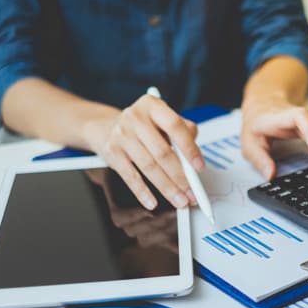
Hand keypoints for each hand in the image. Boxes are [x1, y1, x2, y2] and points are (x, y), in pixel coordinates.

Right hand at [84, 95, 204, 209]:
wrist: (107, 127)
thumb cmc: (144, 126)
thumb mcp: (163, 120)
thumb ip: (184, 132)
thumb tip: (195, 157)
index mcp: (153, 106)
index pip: (175, 126)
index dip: (190, 148)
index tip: (199, 167)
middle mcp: (135, 117)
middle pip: (162, 152)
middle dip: (180, 177)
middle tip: (191, 193)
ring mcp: (122, 135)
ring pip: (149, 167)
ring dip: (167, 188)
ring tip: (179, 200)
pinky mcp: (112, 152)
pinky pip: (130, 176)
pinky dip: (143, 192)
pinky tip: (153, 202)